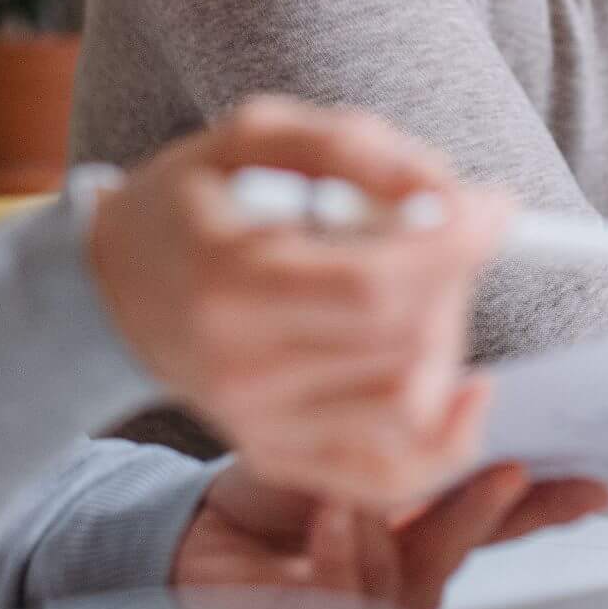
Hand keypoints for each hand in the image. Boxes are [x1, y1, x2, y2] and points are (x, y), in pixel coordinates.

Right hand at [88, 95, 513, 506]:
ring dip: (446, 333)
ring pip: (410, 401)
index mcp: (230, 278)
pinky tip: (461, 385)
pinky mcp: (280, 456)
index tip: (492, 205)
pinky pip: (391, 474)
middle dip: (452, 275)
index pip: (376, 282)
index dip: (454, 242)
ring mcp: (260, 424)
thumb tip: (442, 187)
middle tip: (445, 229)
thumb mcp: (252, 134)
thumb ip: (348, 145)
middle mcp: (243, 367)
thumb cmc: (193, 199)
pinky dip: (447, 437)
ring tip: (419, 284)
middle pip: (403, 339)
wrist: (114, 288)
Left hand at [173, 461, 607, 608]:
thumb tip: (470, 394)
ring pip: (420, 580)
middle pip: (476, 548)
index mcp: (425, 520)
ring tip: (351, 491)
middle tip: (505, 470)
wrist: (200, 531)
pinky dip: (344, 556)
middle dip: (491, 513)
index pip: (506, 516)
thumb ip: (411, 436)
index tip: (595, 484)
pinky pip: (358, 601)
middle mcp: (412, 567)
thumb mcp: (345, 440)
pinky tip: (327, 518)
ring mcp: (376, 601)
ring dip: (390, 528)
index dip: (552, 504)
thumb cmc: (273, 487)